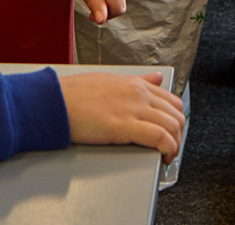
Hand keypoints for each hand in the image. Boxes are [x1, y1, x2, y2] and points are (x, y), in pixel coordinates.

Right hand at [61, 71, 185, 161]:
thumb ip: (138, 81)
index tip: (173, 133)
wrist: (55, 101)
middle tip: (170, 148)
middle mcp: (139, 94)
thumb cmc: (75, 93)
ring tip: (167, 157)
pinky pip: (160, 137)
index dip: (177, 120)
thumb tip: (157, 78)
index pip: (171, 100)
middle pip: (177, 114)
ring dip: (176, 145)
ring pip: (173, 126)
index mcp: (136, 84)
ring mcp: (134, 108)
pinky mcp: (125, 126)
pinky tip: (164, 157)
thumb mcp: (111, 80)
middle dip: (179, 134)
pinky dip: (168, 149)